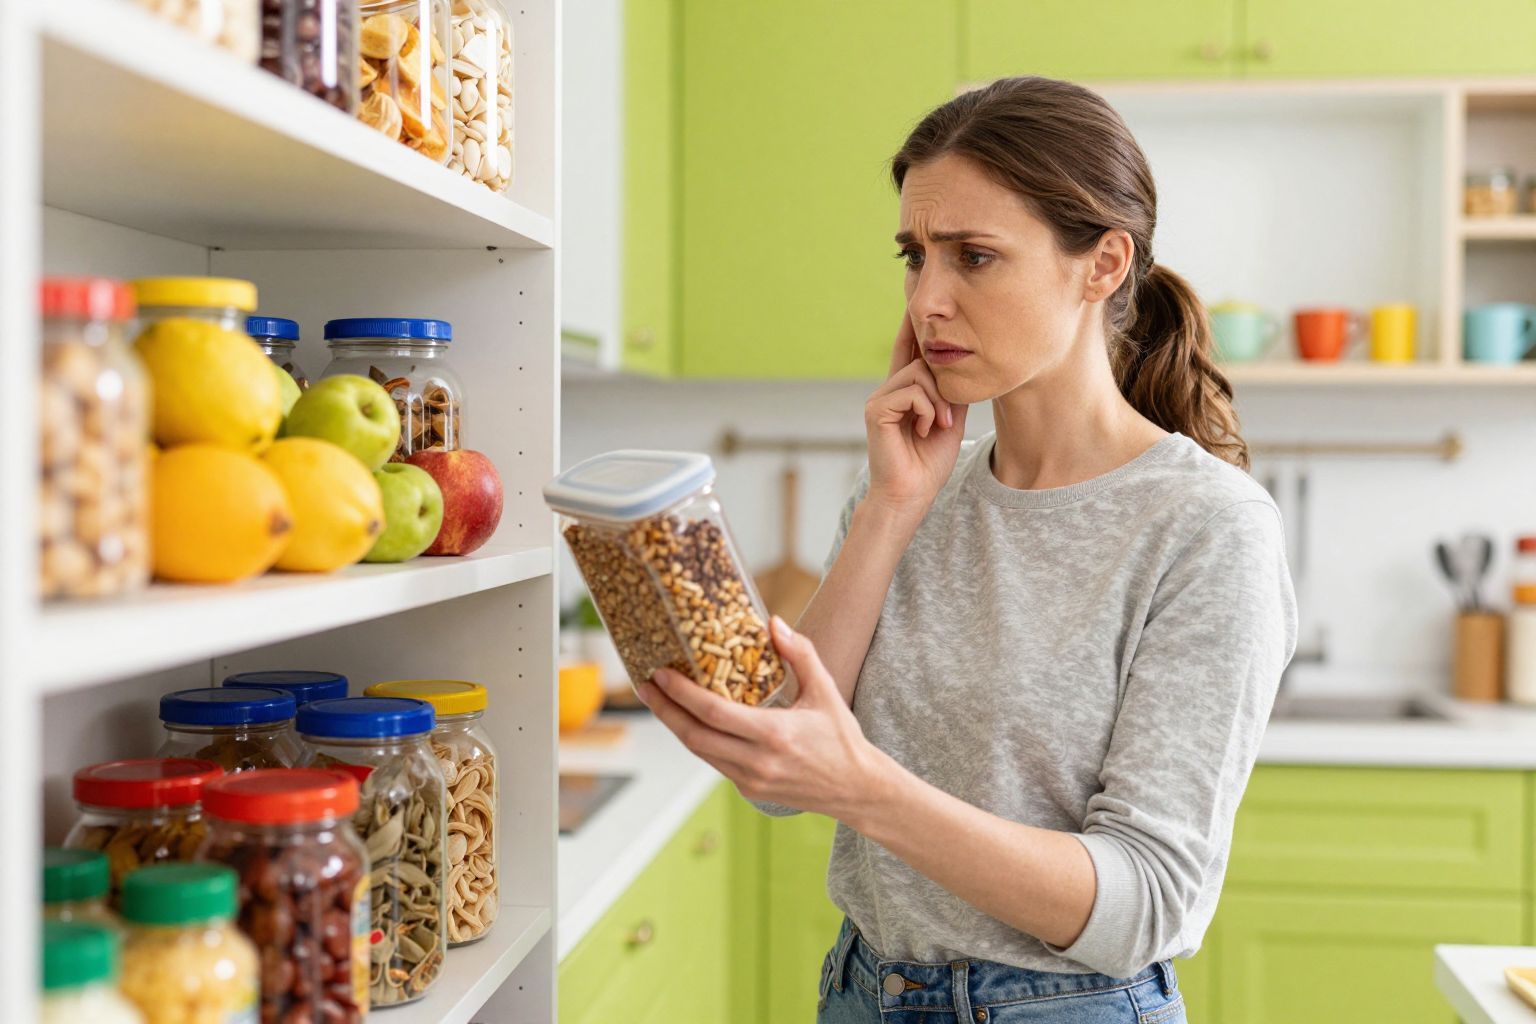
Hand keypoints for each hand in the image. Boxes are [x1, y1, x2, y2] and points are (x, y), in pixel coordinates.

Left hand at [636, 617, 888, 820]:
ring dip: (676, 725)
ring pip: (700, 752)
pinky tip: (689, 720)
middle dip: (665, 710)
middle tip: (645, 685)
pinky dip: (699, 740)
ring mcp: (751, 780)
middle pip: (694, 737)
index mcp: (775, 734)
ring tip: (659, 700)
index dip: (682, 694)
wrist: (855, 789)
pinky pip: (714, 762)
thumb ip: (801, 654)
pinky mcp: (749, 790)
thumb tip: (774, 622)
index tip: (661, 674)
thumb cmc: (841, 737)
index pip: (714, 713)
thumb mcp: (825, 691)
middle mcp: (757, 761)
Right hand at [865, 314, 968, 523]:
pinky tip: (925, 429)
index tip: (912, 295)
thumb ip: (950, 389)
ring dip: (938, 402)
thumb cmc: (929, 463)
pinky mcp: (876, 410)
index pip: (906, 349)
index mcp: (903, 392)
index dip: (910, 324)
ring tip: (938, 426)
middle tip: (945, 419)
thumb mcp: (948, 418)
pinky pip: (912, 391)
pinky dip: (927, 410)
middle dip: (942, 385)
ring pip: (919, 374)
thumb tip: (960, 361)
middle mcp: (888, 390)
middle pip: (921, 360)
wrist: (911, 495)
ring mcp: (879, 398)